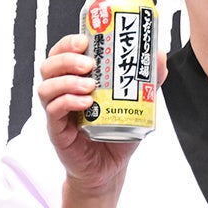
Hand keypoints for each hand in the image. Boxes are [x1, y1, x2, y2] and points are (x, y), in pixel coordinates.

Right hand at [35, 34, 167, 197]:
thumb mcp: (138, 103)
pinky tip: (85, 102)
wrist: (110, 169)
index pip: (62, 53)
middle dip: (66, 58)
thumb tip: (160, 53)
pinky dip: (67, 102)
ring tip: (91, 85)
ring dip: (67, 81)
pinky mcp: (57, 131)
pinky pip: (53, 111)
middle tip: (89, 62)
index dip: (68, 42)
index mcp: (76, 79)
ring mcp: (57, 112)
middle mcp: (61, 92)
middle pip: (49, 65)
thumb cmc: (117, 133)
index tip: (85, 39)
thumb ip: (149, 80)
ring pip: (46, 87)